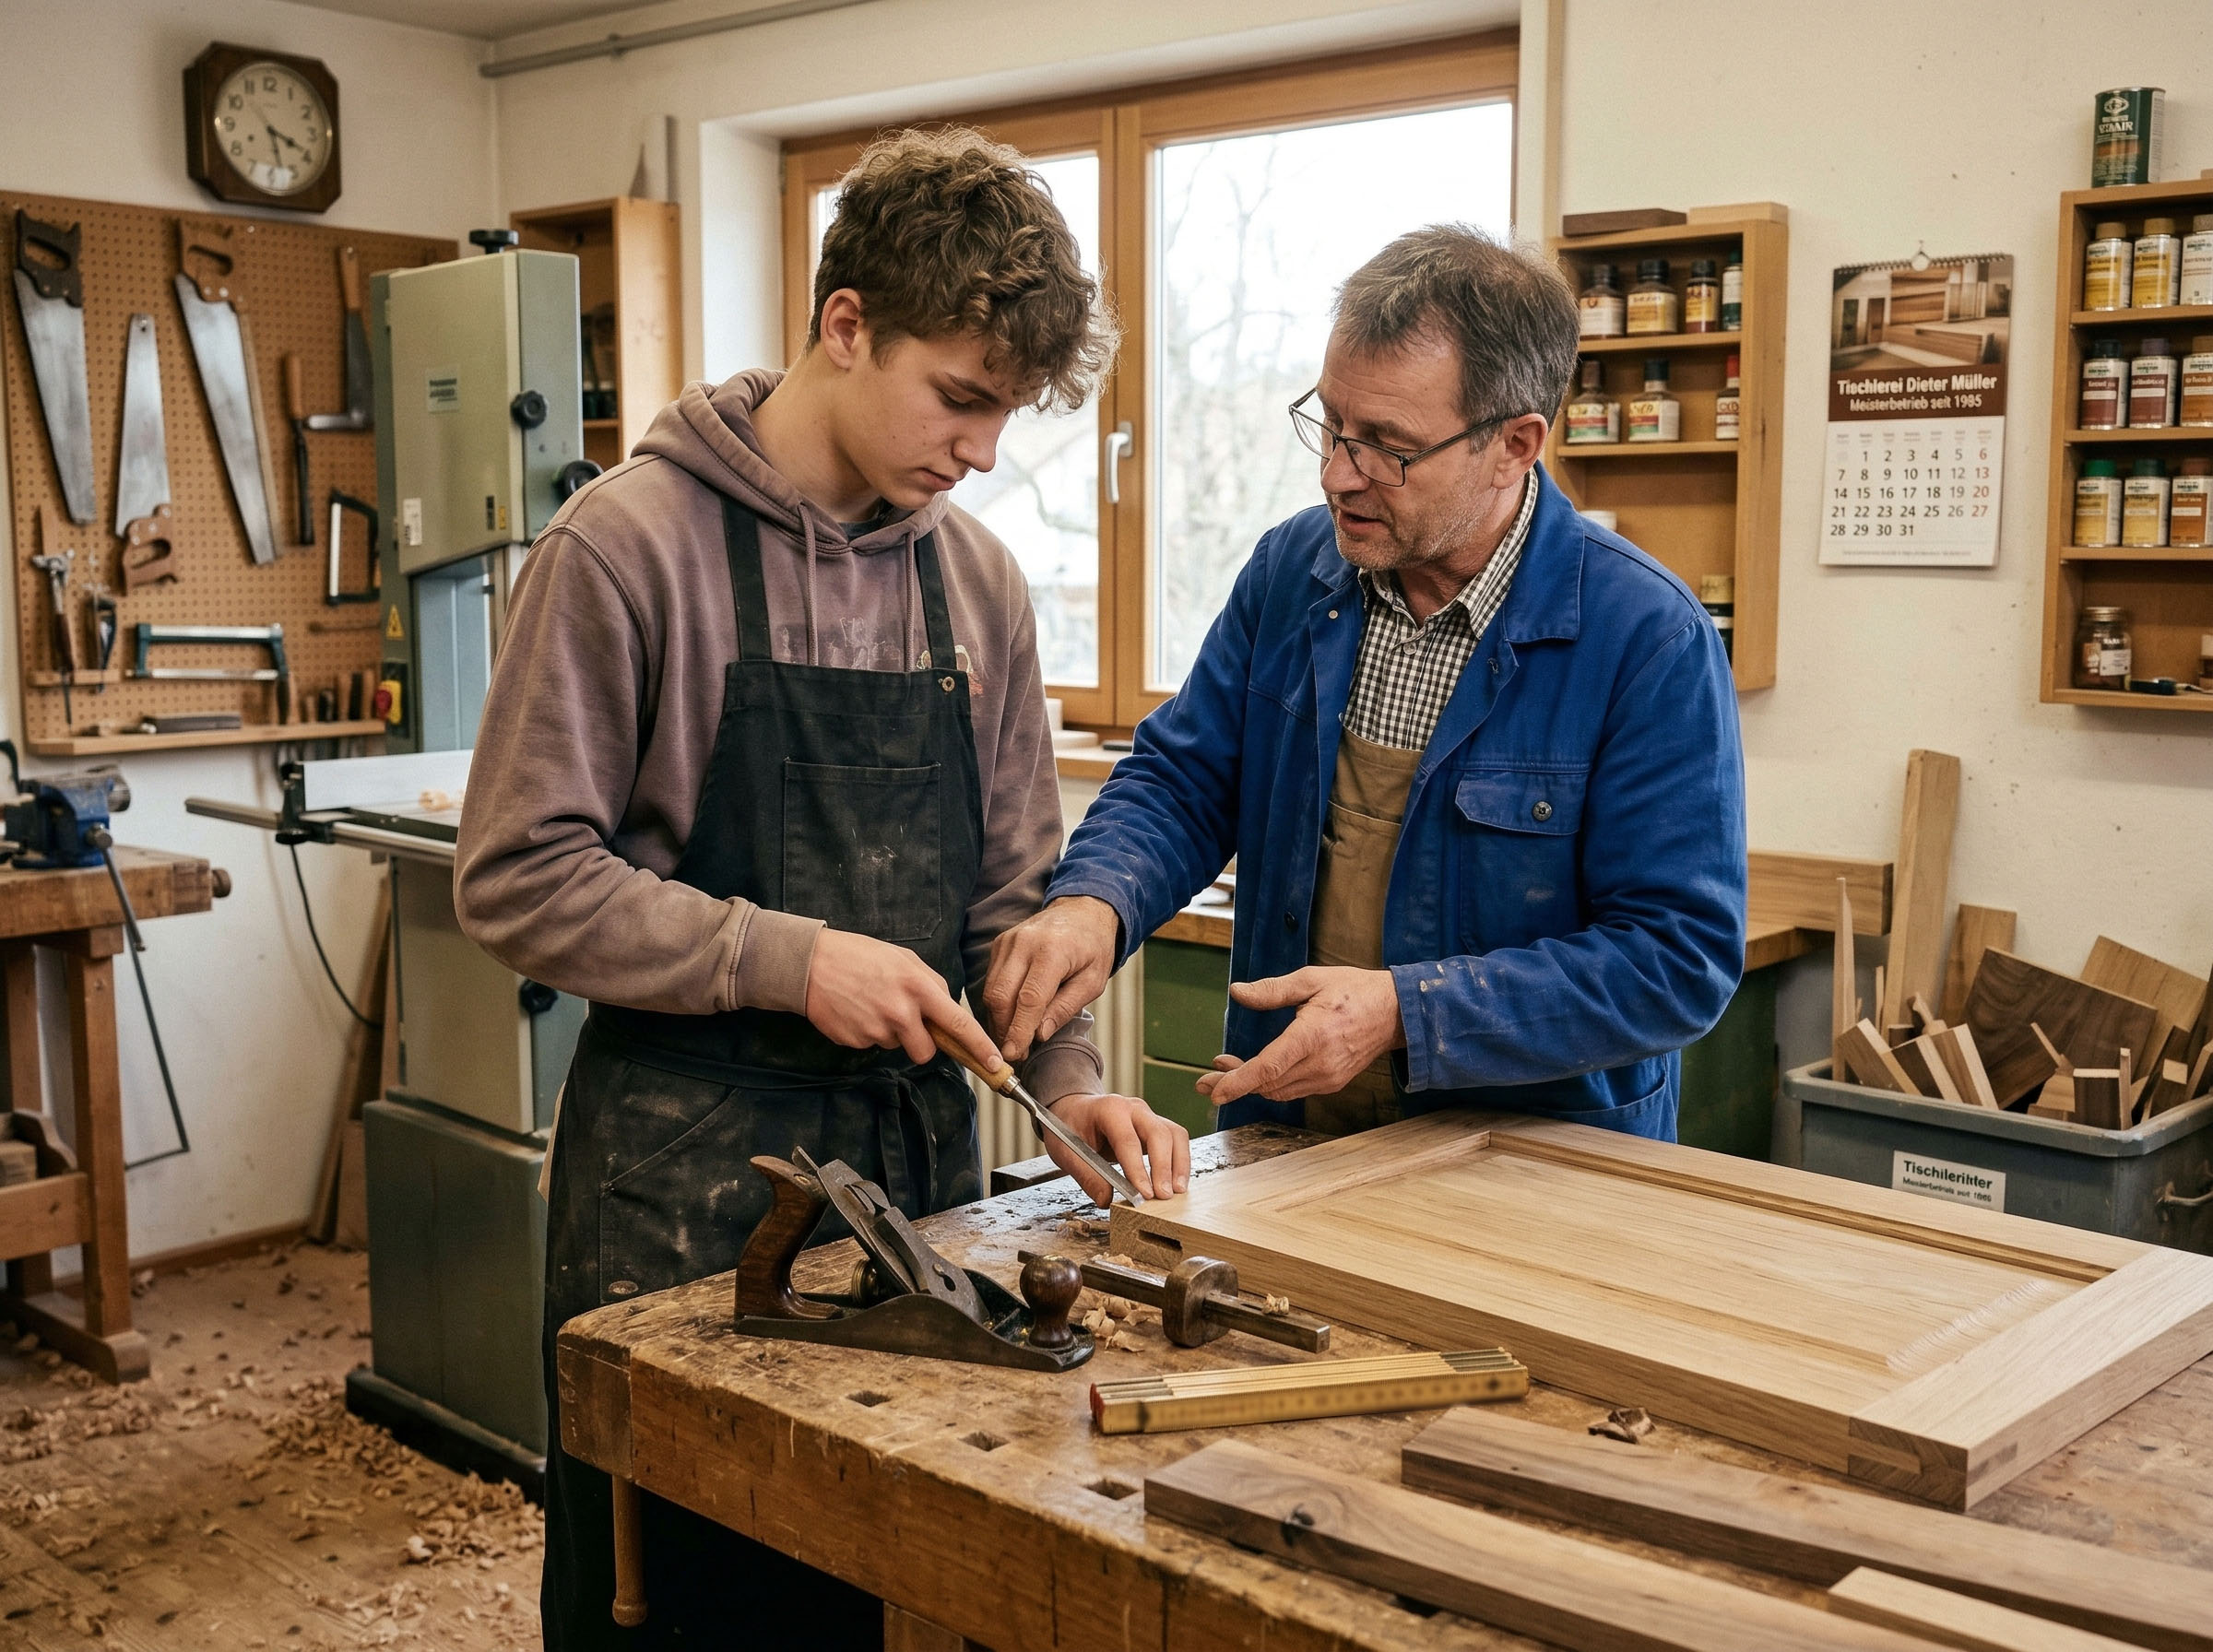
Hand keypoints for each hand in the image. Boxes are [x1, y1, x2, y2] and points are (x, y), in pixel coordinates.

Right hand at [805, 927, 997, 1069]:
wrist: (810, 964)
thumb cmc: (860, 956)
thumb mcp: (903, 958)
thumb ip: (930, 983)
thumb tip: (946, 1007)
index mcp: (919, 987)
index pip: (959, 1023)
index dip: (980, 1046)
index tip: (996, 1062)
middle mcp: (901, 1012)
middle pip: (926, 1051)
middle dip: (921, 1044)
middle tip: (903, 1020)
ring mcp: (878, 1030)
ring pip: (897, 1047)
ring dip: (891, 1034)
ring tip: (872, 1005)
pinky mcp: (857, 1041)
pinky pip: (874, 1045)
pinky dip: (869, 1032)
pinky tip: (857, 1011)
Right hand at [983, 895, 1120, 1060]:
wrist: (1081, 911)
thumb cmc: (1093, 947)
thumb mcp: (1093, 981)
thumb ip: (1066, 1007)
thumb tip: (1040, 1034)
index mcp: (1052, 951)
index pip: (1029, 999)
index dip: (1019, 1030)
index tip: (1014, 1054)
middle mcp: (1024, 943)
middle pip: (1001, 996)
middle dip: (1004, 1030)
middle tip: (1016, 1054)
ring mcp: (1008, 942)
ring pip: (991, 990)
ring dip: (998, 1020)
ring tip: (1013, 1040)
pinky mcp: (999, 944)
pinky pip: (991, 980)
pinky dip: (997, 1004)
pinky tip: (1010, 1018)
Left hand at [1043, 1092, 1189, 1203]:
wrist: (1075, 1110)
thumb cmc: (1070, 1128)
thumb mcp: (1066, 1151)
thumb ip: (1086, 1176)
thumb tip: (1106, 1201)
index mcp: (1109, 1109)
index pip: (1127, 1140)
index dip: (1137, 1169)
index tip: (1144, 1194)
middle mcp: (1133, 1108)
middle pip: (1158, 1134)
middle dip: (1163, 1167)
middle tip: (1162, 1196)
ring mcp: (1148, 1115)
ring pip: (1174, 1135)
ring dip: (1178, 1164)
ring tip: (1177, 1192)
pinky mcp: (1156, 1126)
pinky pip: (1176, 1140)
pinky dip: (1180, 1161)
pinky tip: (1176, 1182)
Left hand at [1194, 967, 1404, 1106]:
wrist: (1395, 1012)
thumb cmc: (1354, 990)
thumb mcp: (1311, 979)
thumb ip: (1273, 990)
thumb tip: (1238, 992)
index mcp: (1313, 1036)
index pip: (1268, 1067)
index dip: (1238, 1082)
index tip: (1214, 1091)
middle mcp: (1320, 1063)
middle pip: (1267, 1084)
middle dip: (1233, 1084)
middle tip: (1205, 1081)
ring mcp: (1328, 1077)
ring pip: (1278, 1090)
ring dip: (1250, 1084)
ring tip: (1224, 1070)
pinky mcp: (1332, 1082)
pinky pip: (1293, 1090)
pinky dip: (1270, 1084)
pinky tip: (1256, 1071)